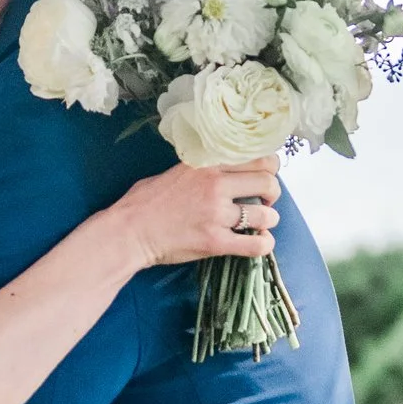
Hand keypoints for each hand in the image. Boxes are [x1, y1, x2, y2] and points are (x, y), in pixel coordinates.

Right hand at [119, 156, 280, 267]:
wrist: (129, 231)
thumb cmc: (143, 202)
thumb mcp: (174, 172)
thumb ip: (201, 169)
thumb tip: (222, 171)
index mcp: (207, 165)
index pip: (257, 158)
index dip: (270, 168)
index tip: (265, 176)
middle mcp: (216, 186)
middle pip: (268, 182)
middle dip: (273, 193)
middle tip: (266, 202)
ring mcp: (217, 214)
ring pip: (266, 215)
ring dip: (269, 221)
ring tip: (260, 225)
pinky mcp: (215, 242)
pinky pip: (256, 245)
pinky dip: (263, 245)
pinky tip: (258, 243)